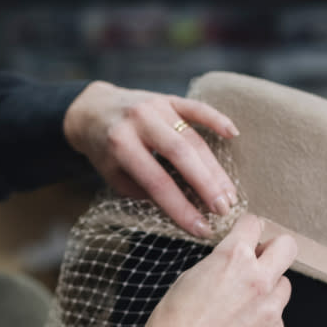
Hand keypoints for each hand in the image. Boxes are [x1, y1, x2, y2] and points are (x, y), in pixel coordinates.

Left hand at [63, 81, 240, 237]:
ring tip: (229, 194)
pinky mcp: (168, 98)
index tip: (201, 229)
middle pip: (180, 155)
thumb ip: (141, 189)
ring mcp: (156, 107)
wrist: (92, 109)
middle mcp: (139, 122)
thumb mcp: (112, 174)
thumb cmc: (104, 150)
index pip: (156, 181)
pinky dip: (216, 119)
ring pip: (192, 138)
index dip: (180, 207)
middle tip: (223, 210)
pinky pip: (196, 107)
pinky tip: (233, 135)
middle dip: (206, 186)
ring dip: (214, 168)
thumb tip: (179, 207)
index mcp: (120, 144)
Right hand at [110, 215, 296, 326]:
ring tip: (240, 305)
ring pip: (284, 285)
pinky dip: (262, 319)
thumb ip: (221, 263)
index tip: (245, 236)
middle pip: (287, 247)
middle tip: (257, 261)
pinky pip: (277, 317)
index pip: (254, 224)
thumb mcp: (190, 276)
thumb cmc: (172, 321)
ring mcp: (271, 310)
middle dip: (272, 250)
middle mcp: (258, 280)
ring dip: (268, 288)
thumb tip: (237, 258)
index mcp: (233, 258)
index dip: (246, 229)